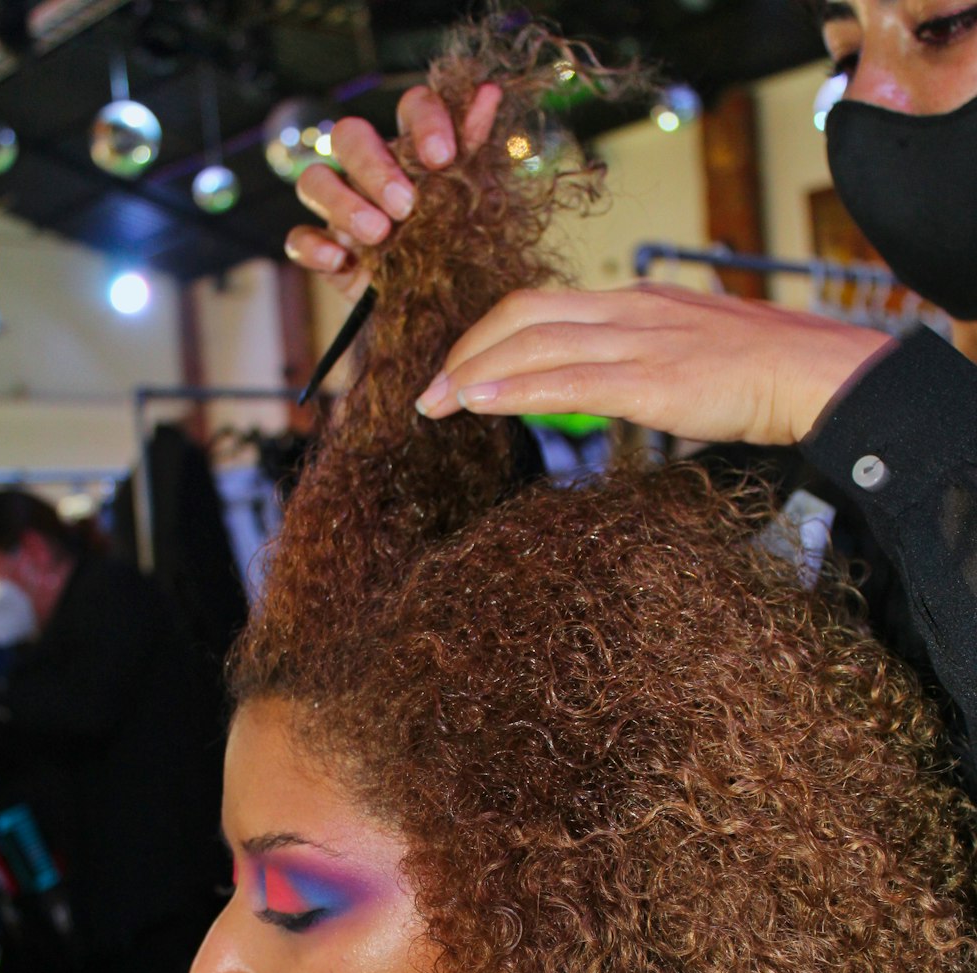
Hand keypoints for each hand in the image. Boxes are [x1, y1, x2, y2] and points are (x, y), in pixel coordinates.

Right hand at [283, 83, 502, 302]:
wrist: (453, 316)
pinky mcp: (326, 254)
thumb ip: (477, 149)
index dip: (424, 121)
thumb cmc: (464, 251)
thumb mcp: (480, 204)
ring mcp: (343, 211)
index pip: (411, 107)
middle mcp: (372, 171)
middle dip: (375, 168)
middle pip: (349, 135)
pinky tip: (340, 261)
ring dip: (343, 203)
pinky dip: (314, 247)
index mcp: (415, 150)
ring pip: (314, 180)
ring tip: (378, 234)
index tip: (442, 158)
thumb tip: (488, 92)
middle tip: (405, 206)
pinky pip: (299, 239)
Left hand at [414, 283, 894, 447]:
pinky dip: (513, 388)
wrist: (812, 373)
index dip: (486, 333)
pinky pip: (566, 380)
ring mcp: (638, 342)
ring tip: (435, 403)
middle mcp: (626, 310)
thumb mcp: (685, 352)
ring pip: (534, 343)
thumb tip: (596, 385)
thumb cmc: (757, 373)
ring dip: (474, 372)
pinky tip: (477, 401)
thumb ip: (636, 360)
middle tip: (426, 393)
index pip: (540, 304)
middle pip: (522, 314)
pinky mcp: (651, 380)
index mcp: (633, 301)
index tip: (455, 368)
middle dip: (465, 351)